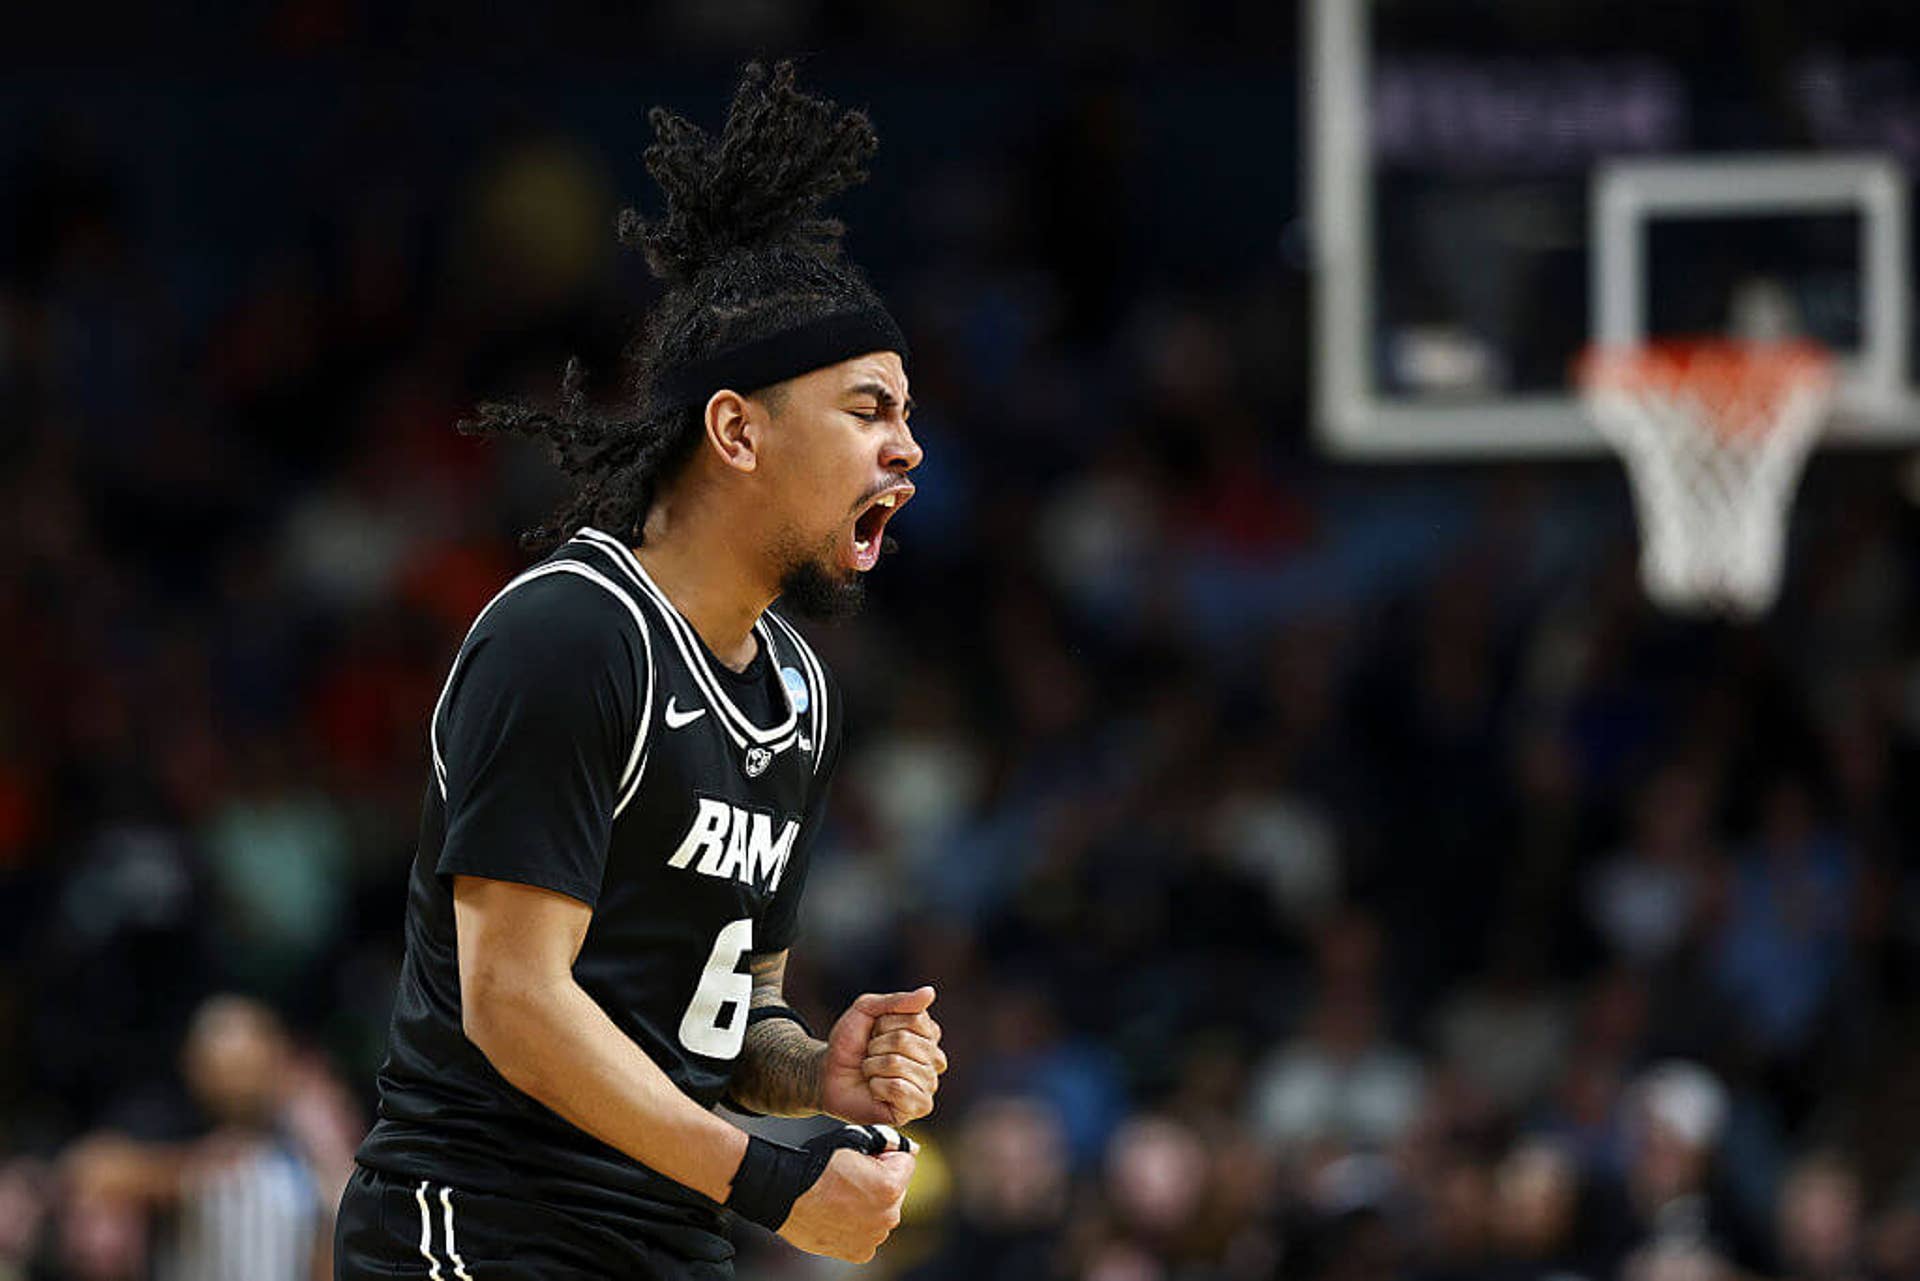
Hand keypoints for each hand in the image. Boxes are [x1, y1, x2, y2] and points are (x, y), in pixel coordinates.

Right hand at [777, 1147, 914, 1262]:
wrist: (783, 1192)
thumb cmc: (816, 1164)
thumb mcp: (853, 1140)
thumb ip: (886, 1143)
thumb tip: (911, 1149)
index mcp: (890, 1187)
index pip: (906, 1162)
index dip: (884, 1155)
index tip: (863, 1159)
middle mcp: (888, 1217)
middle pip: (896, 1190)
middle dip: (880, 1182)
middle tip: (849, 1178)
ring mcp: (873, 1237)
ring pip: (881, 1212)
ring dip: (869, 1204)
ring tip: (839, 1196)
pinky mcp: (859, 1252)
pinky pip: (867, 1232)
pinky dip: (857, 1225)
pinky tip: (837, 1214)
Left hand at [822, 986, 946, 1125]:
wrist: (829, 1076)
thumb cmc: (850, 1043)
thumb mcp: (866, 1010)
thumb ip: (897, 1001)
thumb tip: (929, 993)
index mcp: (926, 1033)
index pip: (915, 1018)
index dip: (885, 1023)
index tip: (875, 1032)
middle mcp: (933, 1059)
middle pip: (906, 1041)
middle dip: (877, 1046)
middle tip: (870, 1054)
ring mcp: (928, 1084)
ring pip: (899, 1065)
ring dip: (873, 1067)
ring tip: (871, 1072)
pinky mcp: (918, 1107)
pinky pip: (900, 1089)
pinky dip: (878, 1086)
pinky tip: (876, 1089)